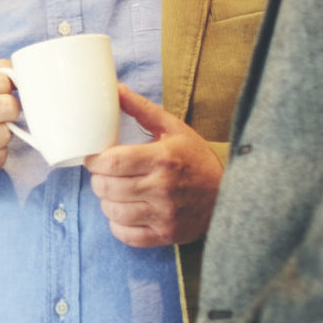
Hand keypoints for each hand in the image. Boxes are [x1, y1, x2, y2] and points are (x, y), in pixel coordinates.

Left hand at [83, 85, 223, 246]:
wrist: (229, 195)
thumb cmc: (195, 158)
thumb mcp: (173, 128)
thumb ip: (141, 109)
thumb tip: (115, 88)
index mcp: (162, 158)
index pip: (111, 163)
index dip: (94, 161)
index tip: (94, 158)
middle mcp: (162, 188)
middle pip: (107, 187)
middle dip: (98, 179)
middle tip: (104, 174)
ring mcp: (164, 214)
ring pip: (112, 211)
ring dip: (107, 201)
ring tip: (115, 192)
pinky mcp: (165, 234)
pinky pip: (125, 234)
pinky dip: (118, 224)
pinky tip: (125, 212)